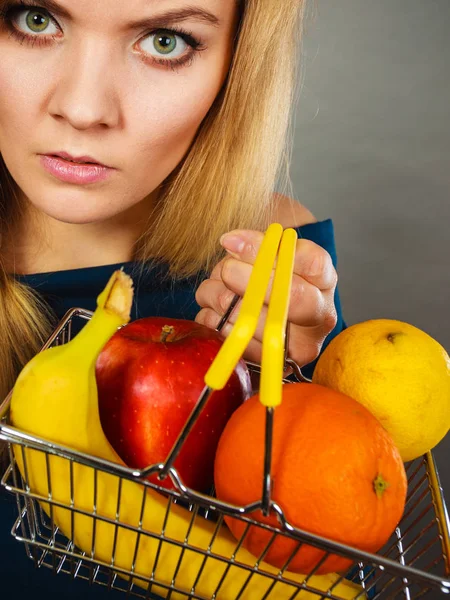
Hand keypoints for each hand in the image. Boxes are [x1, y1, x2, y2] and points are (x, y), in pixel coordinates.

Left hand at [195, 230, 338, 366]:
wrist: (265, 312)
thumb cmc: (268, 276)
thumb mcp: (269, 254)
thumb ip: (258, 245)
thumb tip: (232, 242)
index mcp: (324, 281)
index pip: (312, 263)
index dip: (268, 251)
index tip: (233, 242)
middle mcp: (319, 318)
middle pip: (291, 298)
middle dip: (250, 280)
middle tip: (226, 269)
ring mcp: (297, 347)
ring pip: (252, 320)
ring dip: (221, 298)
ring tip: (217, 288)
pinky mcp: (267, 364)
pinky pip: (229, 339)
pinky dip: (213, 319)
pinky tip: (216, 311)